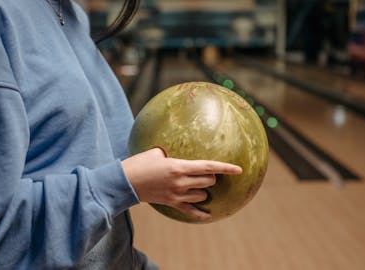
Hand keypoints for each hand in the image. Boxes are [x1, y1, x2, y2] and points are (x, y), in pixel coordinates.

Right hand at [122, 148, 241, 220]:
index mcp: (179, 166)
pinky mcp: (171, 203)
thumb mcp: (156, 152)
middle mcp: (181, 182)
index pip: (208, 167)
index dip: (226, 168)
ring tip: (198, 186)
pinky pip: (190, 211)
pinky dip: (200, 213)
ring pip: (202, 196)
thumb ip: (171, 153)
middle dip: (210, 177)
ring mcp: (177, 194)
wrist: (125, 182)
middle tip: (204, 173)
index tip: (239, 169)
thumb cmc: (139, 163)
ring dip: (203, 190)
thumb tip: (176, 149)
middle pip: (208, 182)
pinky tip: (208, 215)